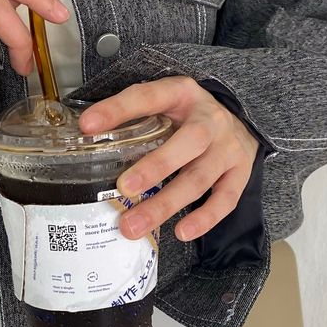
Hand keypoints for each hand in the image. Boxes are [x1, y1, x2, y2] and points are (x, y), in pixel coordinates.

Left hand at [76, 76, 260, 242]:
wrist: (239, 122)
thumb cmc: (188, 116)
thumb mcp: (164, 104)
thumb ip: (134, 116)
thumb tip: (86, 135)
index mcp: (182, 94)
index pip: (149, 97)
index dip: (118, 110)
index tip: (88, 126)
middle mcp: (210, 119)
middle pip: (189, 142)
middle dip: (156, 167)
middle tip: (124, 188)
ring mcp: (228, 148)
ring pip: (200, 178)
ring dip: (167, 204)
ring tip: (134, 225)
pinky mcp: (240, 173)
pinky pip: (225, 199)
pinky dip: (205, 218)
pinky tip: (182, 232)